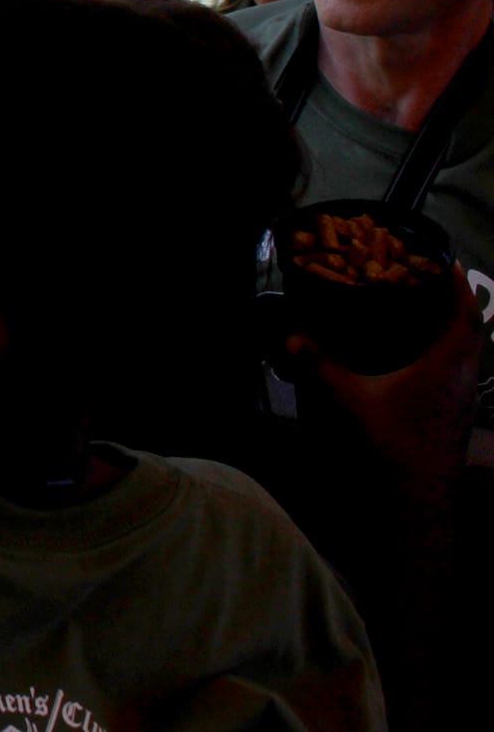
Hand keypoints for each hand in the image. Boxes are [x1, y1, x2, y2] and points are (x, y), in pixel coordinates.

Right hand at [282, 264, 479, 498]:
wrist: (419, 500)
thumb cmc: (392, 443)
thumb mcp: (349, 401)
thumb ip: (319, 366)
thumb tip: (290, 336)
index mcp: (448, 364)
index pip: (465, 315)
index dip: (457, 286)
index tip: (444, 262)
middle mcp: (464, 378)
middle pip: (471, 332)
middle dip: (454, 304)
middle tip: (426, 284)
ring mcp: (464, 400)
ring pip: (468, 355)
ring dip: (452, 331)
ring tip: (421, 317)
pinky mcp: (457, 418)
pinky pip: (460, 373)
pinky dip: (445, 356)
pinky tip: (417, 362)